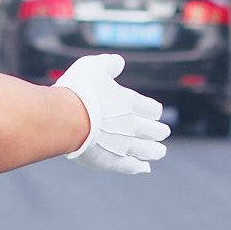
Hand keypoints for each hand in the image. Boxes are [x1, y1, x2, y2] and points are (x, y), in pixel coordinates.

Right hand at [56, 54, 168, 173]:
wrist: (66, 118)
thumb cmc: (78, 89)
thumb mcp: (93, 66)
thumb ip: (108, 64)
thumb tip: (119, 62)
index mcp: (128, 102)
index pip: (150, 108)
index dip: (154, 110)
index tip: (156, 111)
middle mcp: (130, 124)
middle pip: (151, 130)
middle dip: (159, 131)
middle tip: (164, 132)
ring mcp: (122, 144)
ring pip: (145, 149)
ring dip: (155, 151)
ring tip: (161, 151)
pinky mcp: (111, 160)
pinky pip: (129, 166)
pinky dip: (138, 167)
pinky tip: (144, 168)